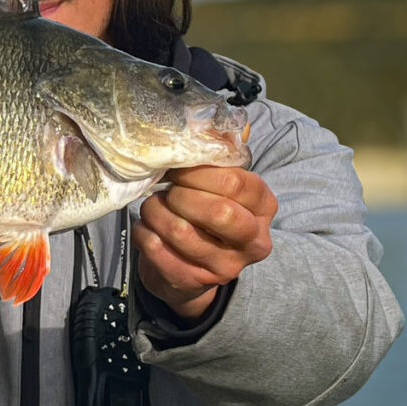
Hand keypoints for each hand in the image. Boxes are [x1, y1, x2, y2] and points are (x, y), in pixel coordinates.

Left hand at [132, 166, 276, 319]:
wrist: (192, 267)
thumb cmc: (205, 212)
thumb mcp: (219, 184)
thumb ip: (217, 154)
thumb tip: (208, 123)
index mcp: (264, 207)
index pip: (236, 183)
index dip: (198, 172)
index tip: (177, 170)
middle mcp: (253, 241)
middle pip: (218, 212)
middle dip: (180, 195)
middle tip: (167, 191)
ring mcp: (226, 267)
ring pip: (181, 231)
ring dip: (155, 212)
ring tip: (152, 207)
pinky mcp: (193, 282)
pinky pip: (157, 250)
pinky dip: (143, 233)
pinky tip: (145, 227)